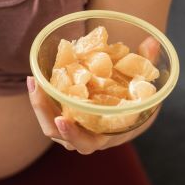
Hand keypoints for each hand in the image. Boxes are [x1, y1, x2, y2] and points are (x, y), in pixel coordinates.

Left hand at [27, 36, 162, 153]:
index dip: (73, 134)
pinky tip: (36, 79)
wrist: (131, 114)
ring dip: (38, 105)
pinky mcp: (66, 117)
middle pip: (58, 134)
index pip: (86, 143)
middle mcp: (86, 136)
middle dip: (44, 113)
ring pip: (49, 125)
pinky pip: (50, 113)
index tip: (62, 119)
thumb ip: (148, 65)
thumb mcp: (147, 88)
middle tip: (36, 87)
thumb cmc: (139, 103)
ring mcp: (74, 128)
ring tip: (33, 80)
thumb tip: (152, 41)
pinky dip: (42, 98)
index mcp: (106, 135)